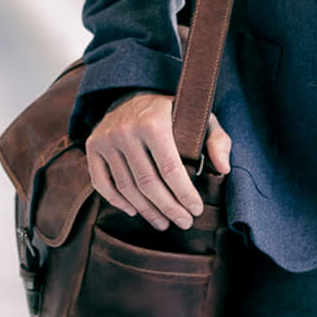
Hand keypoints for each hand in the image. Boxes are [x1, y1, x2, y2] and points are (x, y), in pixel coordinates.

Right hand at [84, 91, 231, 230]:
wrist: (132, 93)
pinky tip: (135, 211)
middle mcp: (126, 130)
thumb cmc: (173, 111)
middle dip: (168, 208)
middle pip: (147, 183)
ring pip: (126, 187)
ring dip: (146, 210)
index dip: (184, 194)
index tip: (196, 210)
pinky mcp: (93, 146)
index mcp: (154, 122)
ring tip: (163, 222)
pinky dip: (117, 202)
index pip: (170, 168)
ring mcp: (106, 139)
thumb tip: (223, 169)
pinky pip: (102, 183)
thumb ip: (217, 140)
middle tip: (183, 223)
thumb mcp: (201, 117)